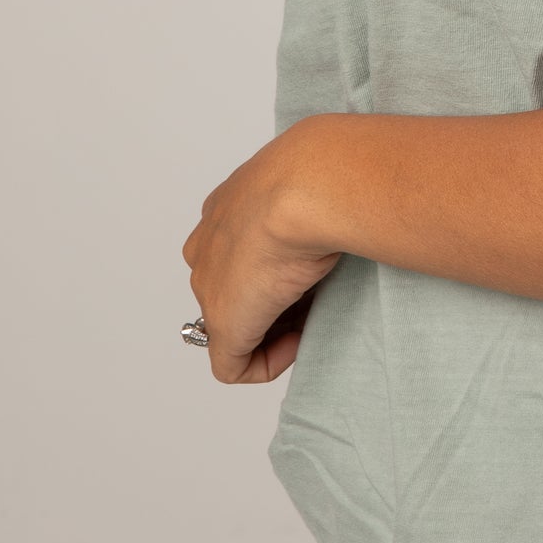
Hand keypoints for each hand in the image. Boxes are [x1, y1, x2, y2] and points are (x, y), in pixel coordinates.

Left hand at [181, 124, 341, 383]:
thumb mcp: (312, 187)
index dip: (280, 270)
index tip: (313, 273)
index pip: (244, 249)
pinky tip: (299, 342)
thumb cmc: (320, 178)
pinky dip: (267, 362)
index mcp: (229, 206)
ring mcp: (210, 284)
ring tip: (315, 315)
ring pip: (237, 322)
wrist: (306, 187)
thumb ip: (311, 208)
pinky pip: (234, 364)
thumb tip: (333, 226)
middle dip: (276, 300)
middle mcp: (211, 243)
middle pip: (238, 287)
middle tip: (316, 299)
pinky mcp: (222, 325)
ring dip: (275, 327)